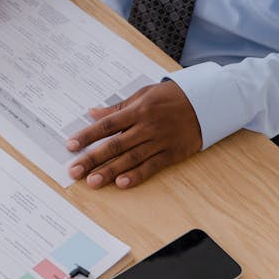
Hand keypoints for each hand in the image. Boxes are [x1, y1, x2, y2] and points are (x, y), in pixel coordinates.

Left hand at [66, 81, 202, 188]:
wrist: (208, 101)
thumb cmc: (172, 96)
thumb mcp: (143, 94)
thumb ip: (117, 108)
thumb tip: (92, 113)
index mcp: (137, 110)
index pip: (107, 125)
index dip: (87, 135)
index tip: (70, 145)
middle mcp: (147, 126)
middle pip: (115, 145)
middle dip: (93, 158)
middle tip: (74, 171)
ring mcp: (160, 141)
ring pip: (131, 158)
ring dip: (110, 171)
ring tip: (93, 182)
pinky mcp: (172, 153)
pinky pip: (152, 166)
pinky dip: (137, 175)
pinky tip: (122, 183)